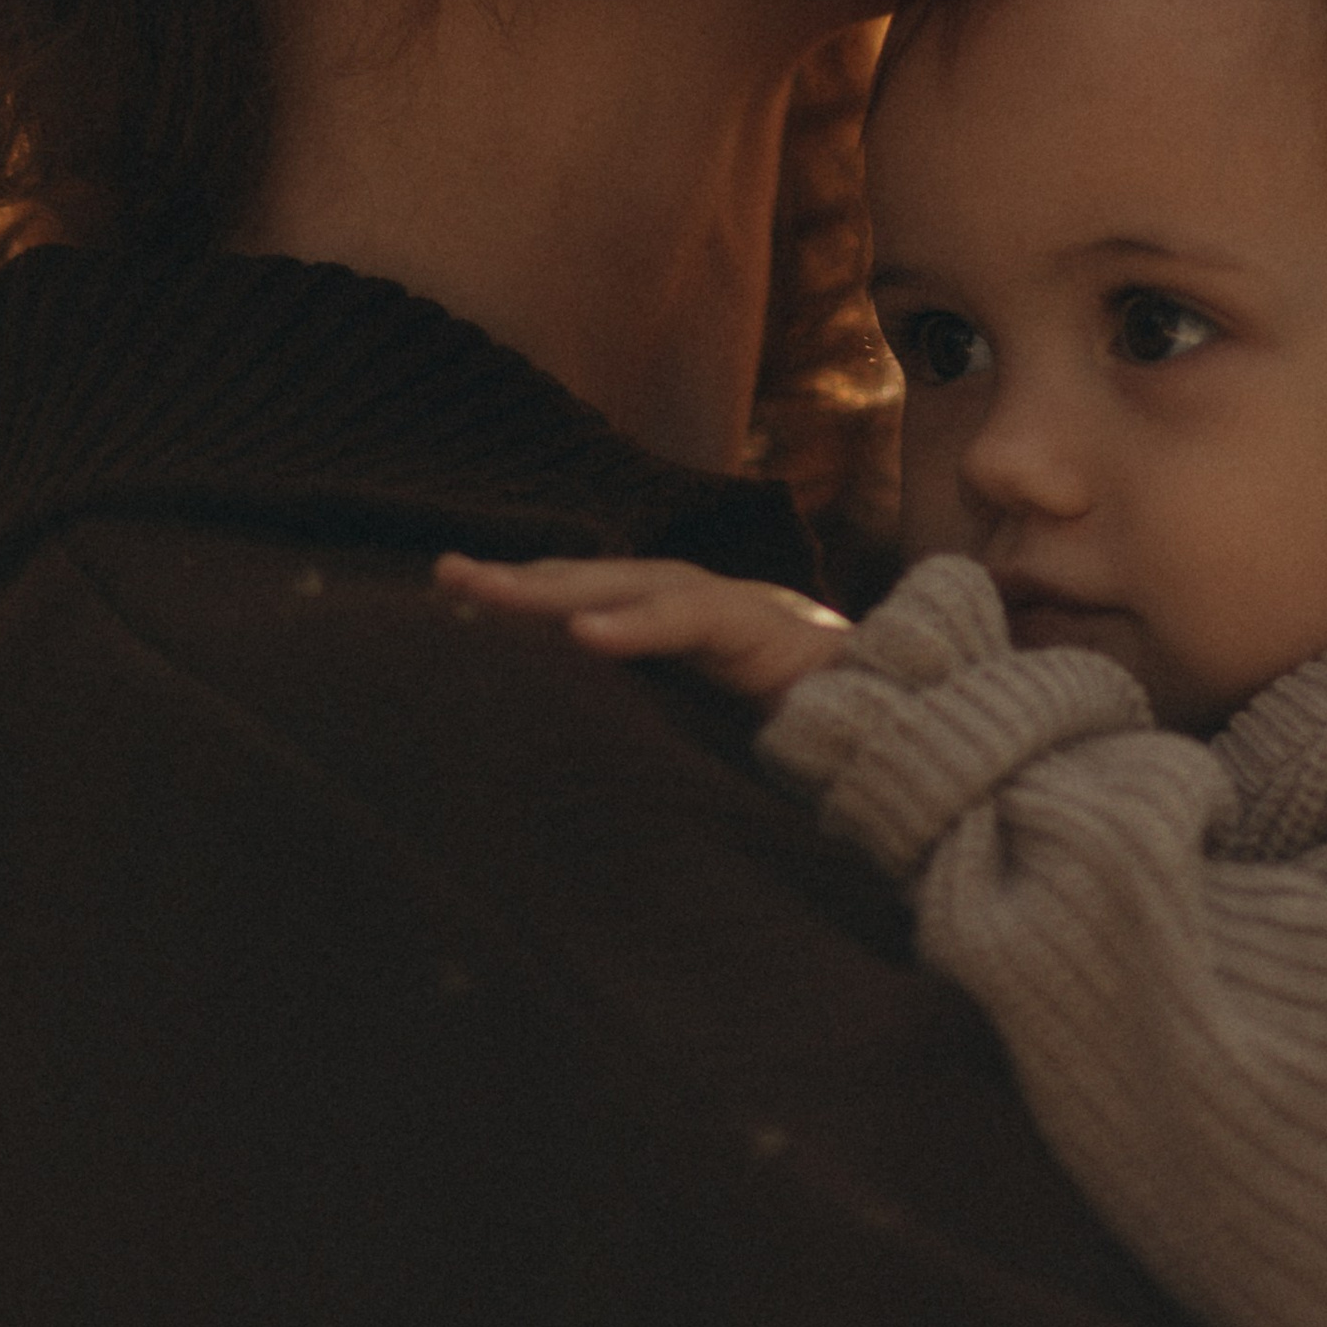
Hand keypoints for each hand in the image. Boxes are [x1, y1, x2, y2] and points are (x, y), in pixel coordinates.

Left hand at [433, 553, 854, 703]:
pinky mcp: (757, 626)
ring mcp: (719, 603)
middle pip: (581, 582)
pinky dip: (634, 627)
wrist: (886, 711)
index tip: (439, 600)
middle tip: (443, 576)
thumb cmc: (780, 722)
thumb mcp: (685, 723)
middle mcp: (681, 599)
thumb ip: (631, 718)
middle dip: (511, 580)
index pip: (571, 601)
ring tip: (486, 592)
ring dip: (551, 590)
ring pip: (621, 586)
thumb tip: (549, 750)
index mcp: (658, 621)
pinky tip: (584, 637)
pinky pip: (687, 620)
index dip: (511, 596)